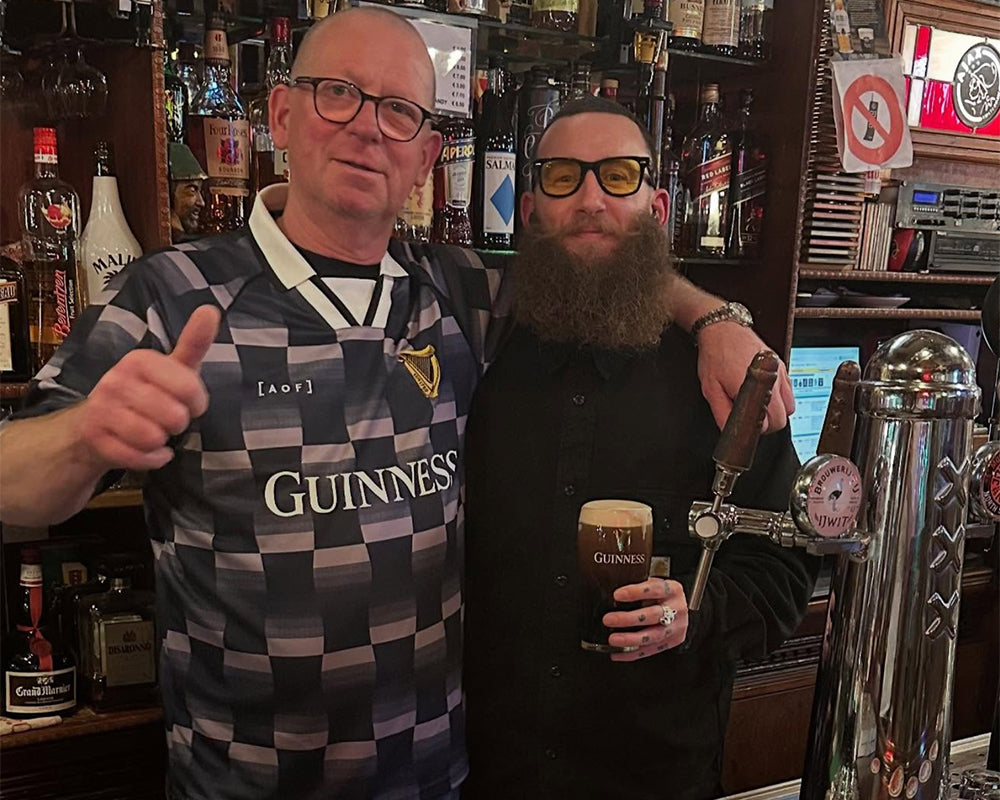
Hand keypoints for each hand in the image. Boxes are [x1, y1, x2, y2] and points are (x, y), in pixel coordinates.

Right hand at [76, 305, 220, 471]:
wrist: (96, 424)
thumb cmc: (146, 393)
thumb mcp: (173, 367)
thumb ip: (194, 342)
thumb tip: (210, 309)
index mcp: (140, 360)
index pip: (190, 387)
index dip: (197, 402)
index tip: (190, 401)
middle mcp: (116, 380)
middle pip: (174, 416)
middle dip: (178, 423)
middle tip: (167, 417)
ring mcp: (102, 409)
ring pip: (153, 437)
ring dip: (161, 440)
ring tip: (153, 430)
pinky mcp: (95, 438)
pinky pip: (139, 457)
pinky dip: (151, 459)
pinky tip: (146, 448)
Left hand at [602, 579, 688, 661]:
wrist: (680, 607)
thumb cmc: (661, 594)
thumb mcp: (655, 583)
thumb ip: (639, 587)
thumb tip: (611, 595)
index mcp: (673, 590)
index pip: (654, 590)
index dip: (635, 592)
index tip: (617, 595)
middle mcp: (678, 609)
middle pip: (652, 615)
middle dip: (628, 619)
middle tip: (608, 619)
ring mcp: (676, 628)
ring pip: (653, 636)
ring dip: (630, 639)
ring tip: (613, 639)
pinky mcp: (672, 642)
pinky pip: (650, 650)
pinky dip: (633, 653)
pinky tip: (618, 653)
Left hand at [697, 322, 794, 432]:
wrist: (722, 329)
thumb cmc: (715, 355)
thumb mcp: (710, 389)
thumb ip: (721, 413)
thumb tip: (729, 431)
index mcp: (755, 387)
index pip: (769, 423)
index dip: (757, 429)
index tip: (748, 426)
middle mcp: (772, 379)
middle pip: (783, 418)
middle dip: (769, 423)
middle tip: (753, 419)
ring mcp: (780, 372)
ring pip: (790, 406)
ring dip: (777, 411)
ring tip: (759, 406)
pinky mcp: (782, 366)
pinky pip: (790, 391)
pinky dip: (781, 398)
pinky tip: (765, 394)